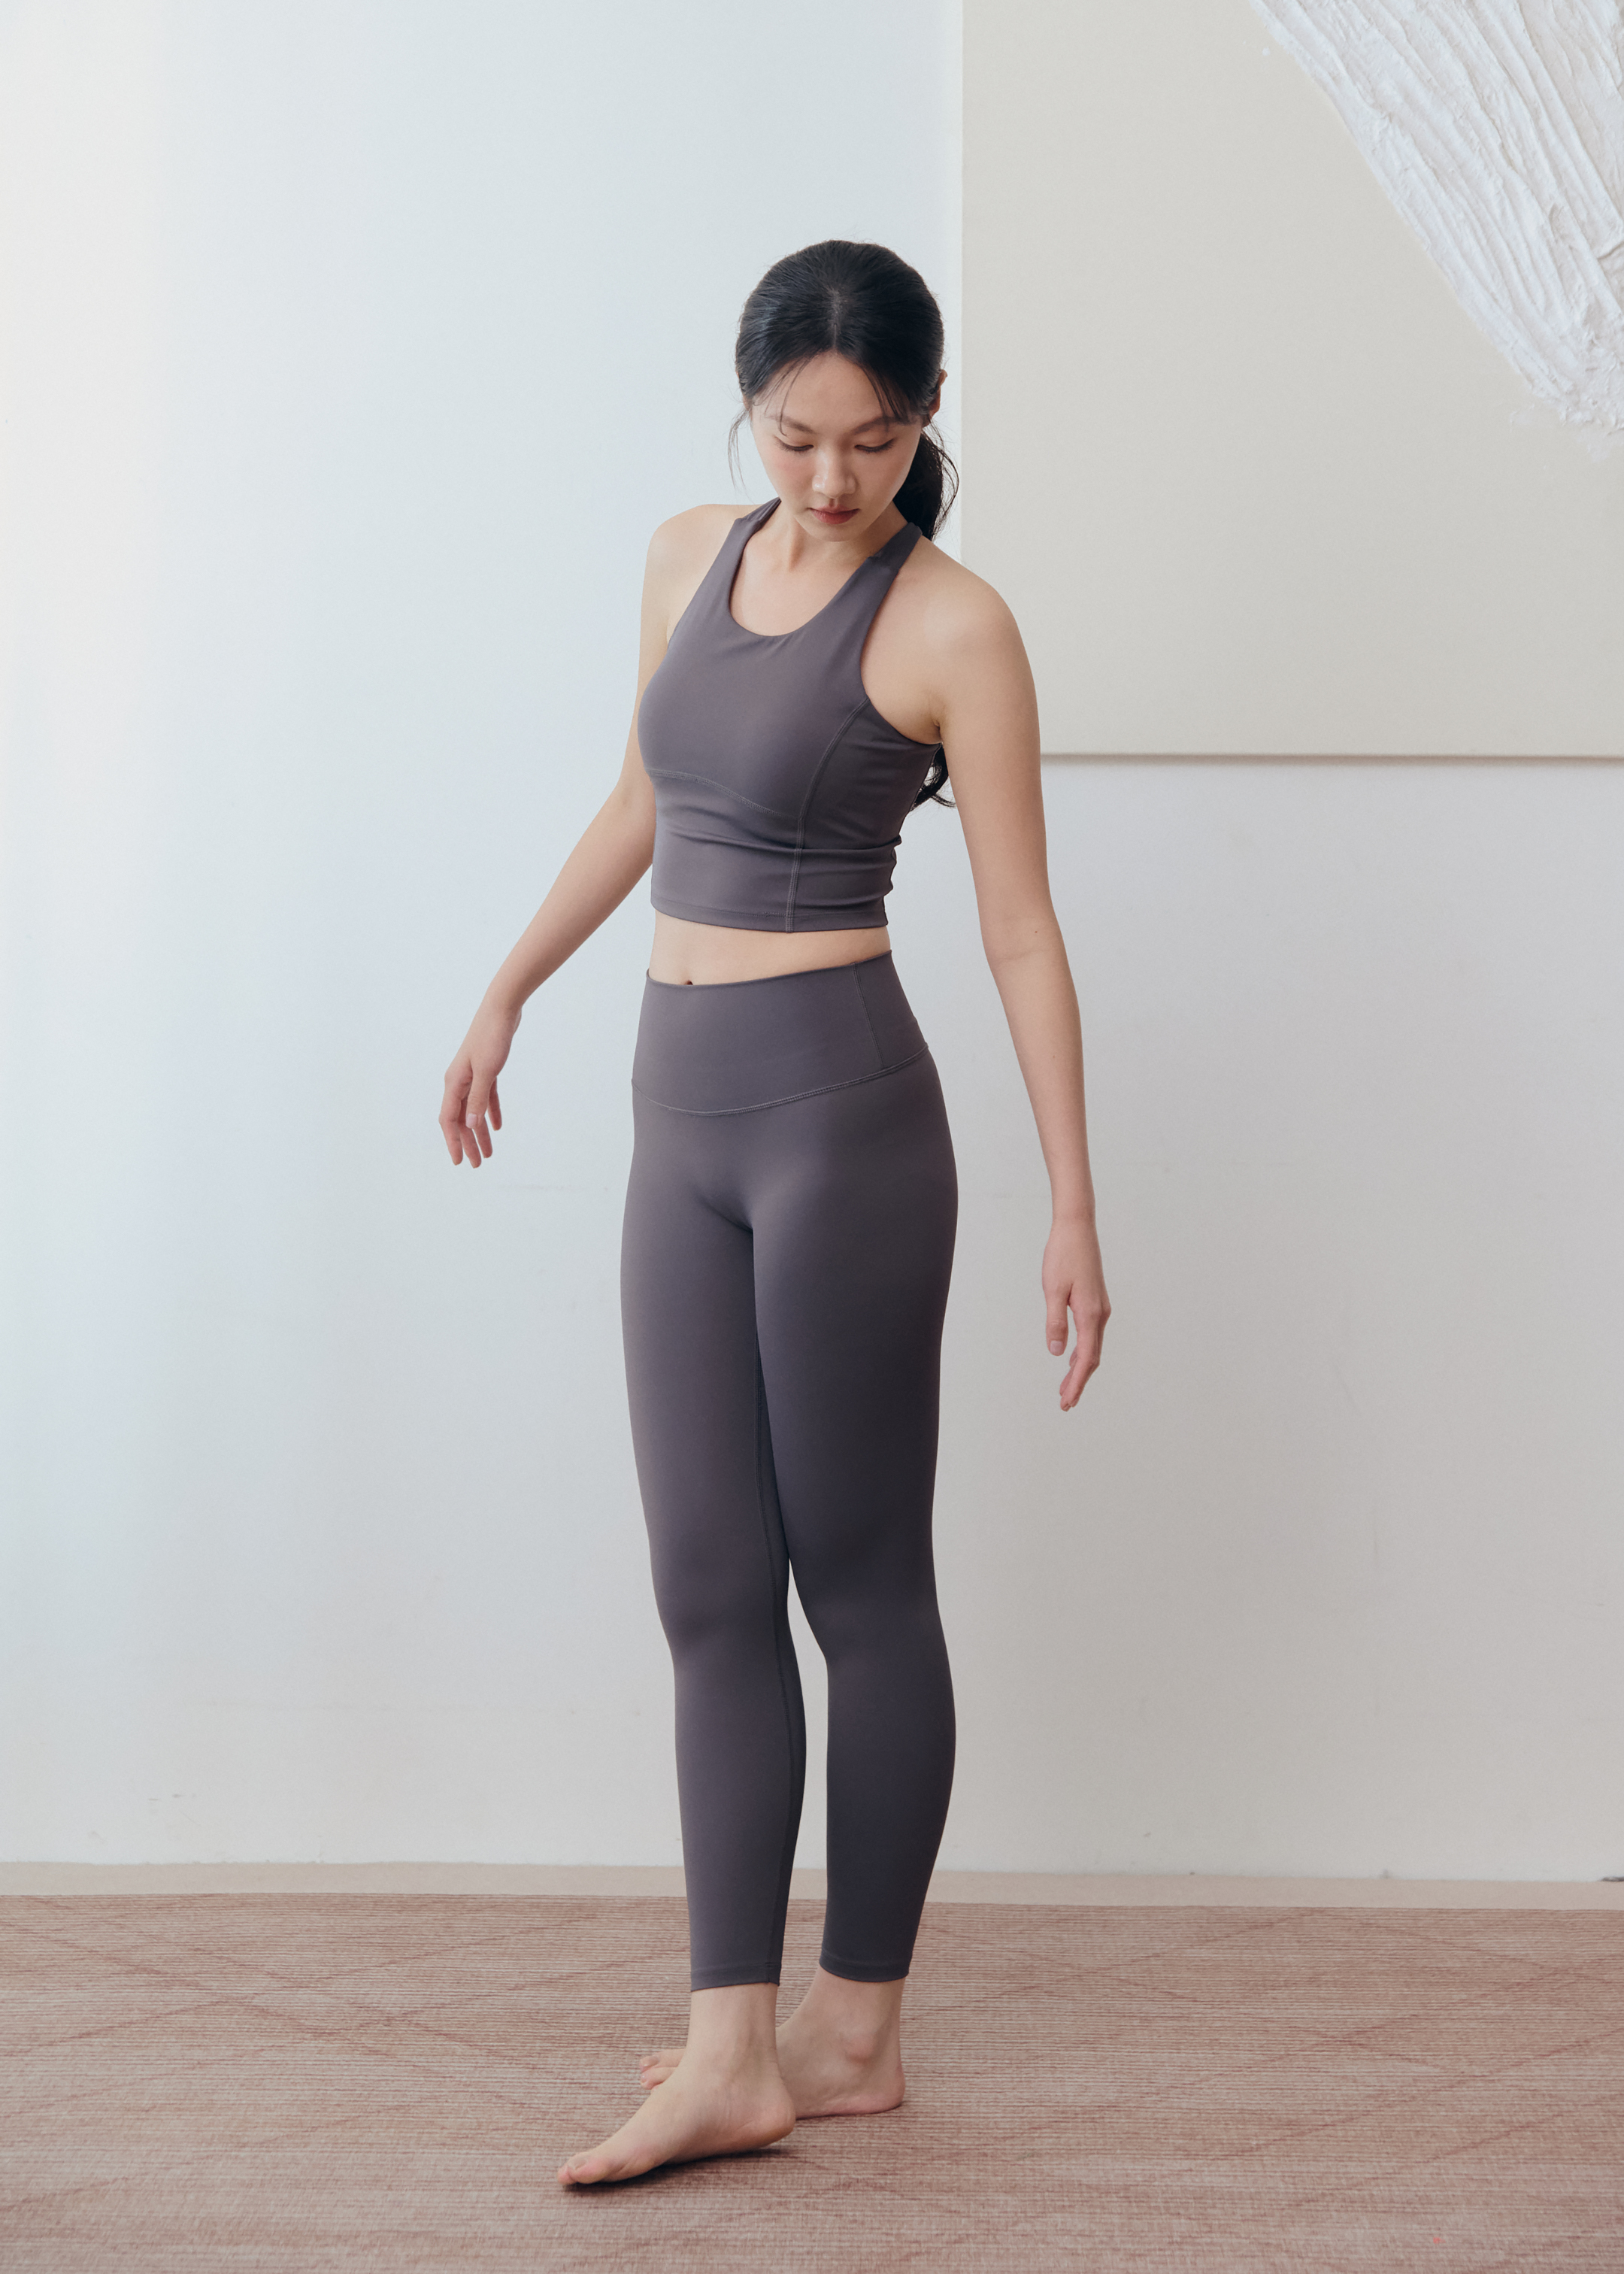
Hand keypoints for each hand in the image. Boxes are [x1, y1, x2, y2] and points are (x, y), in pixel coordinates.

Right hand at [440, 1000, 520, 1166]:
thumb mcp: (486, 1072)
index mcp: (454, 1082)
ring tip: (489, 1152)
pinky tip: (497, 1126)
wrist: (502, 1010)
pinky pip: (485, 1097)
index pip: (449, 1120)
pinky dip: (490, 1112)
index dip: (453, 1142)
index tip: (459, 1161)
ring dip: (479, 1132)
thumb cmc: (492, 1037)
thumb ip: (477, 1099)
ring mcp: (472, 1075)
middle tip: (478, 1164)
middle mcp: (459, 1080)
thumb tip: (468, 1125)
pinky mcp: (486, 1069)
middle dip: (468, 1143)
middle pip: (461, 1119)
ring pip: (473, 1110)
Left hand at [1044, 1217, 1108, 1411]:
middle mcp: (1100, 1314)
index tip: (1067, 1401)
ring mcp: (1100, 1307)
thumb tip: (1056, 1352)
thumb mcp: (1052, 1290)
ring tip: (1067, 1387)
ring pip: (1093, 1347)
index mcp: (1090, 1314)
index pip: (1086, 1359)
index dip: (1076, 1383)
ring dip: (1081, 1369)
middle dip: (1079, 1382)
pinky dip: (1083, 1352)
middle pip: (1092, 1358)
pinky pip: (1092, 1335)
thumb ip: (1055, 1322)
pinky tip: (1072, 1357)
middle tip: (1066, 1403)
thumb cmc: (1063, 1256)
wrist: (1077, 1228)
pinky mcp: (1096, 1301)